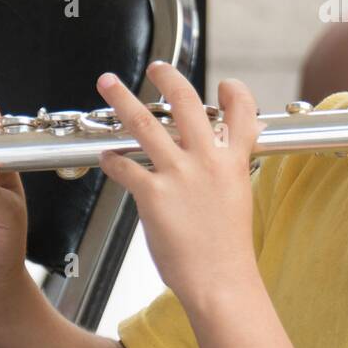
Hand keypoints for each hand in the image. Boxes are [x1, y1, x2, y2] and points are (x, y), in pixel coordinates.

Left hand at [94, 63, 262, 312]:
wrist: (219, 280)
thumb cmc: (227, 247)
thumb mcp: (238, 198)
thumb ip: (230, 170)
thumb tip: (228, 155)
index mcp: (233, 160)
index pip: (241, 111)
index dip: (233, 92)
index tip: (224, 85)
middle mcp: (207, 160)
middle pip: (186, 103)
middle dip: (168, 77)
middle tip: (156, 67)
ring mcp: (179, 175)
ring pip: (145, 123)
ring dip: (122, 99)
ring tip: (108, 83)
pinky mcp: (153, 195)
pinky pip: (125, 165)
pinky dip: (112, 159)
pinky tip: (106, 157)